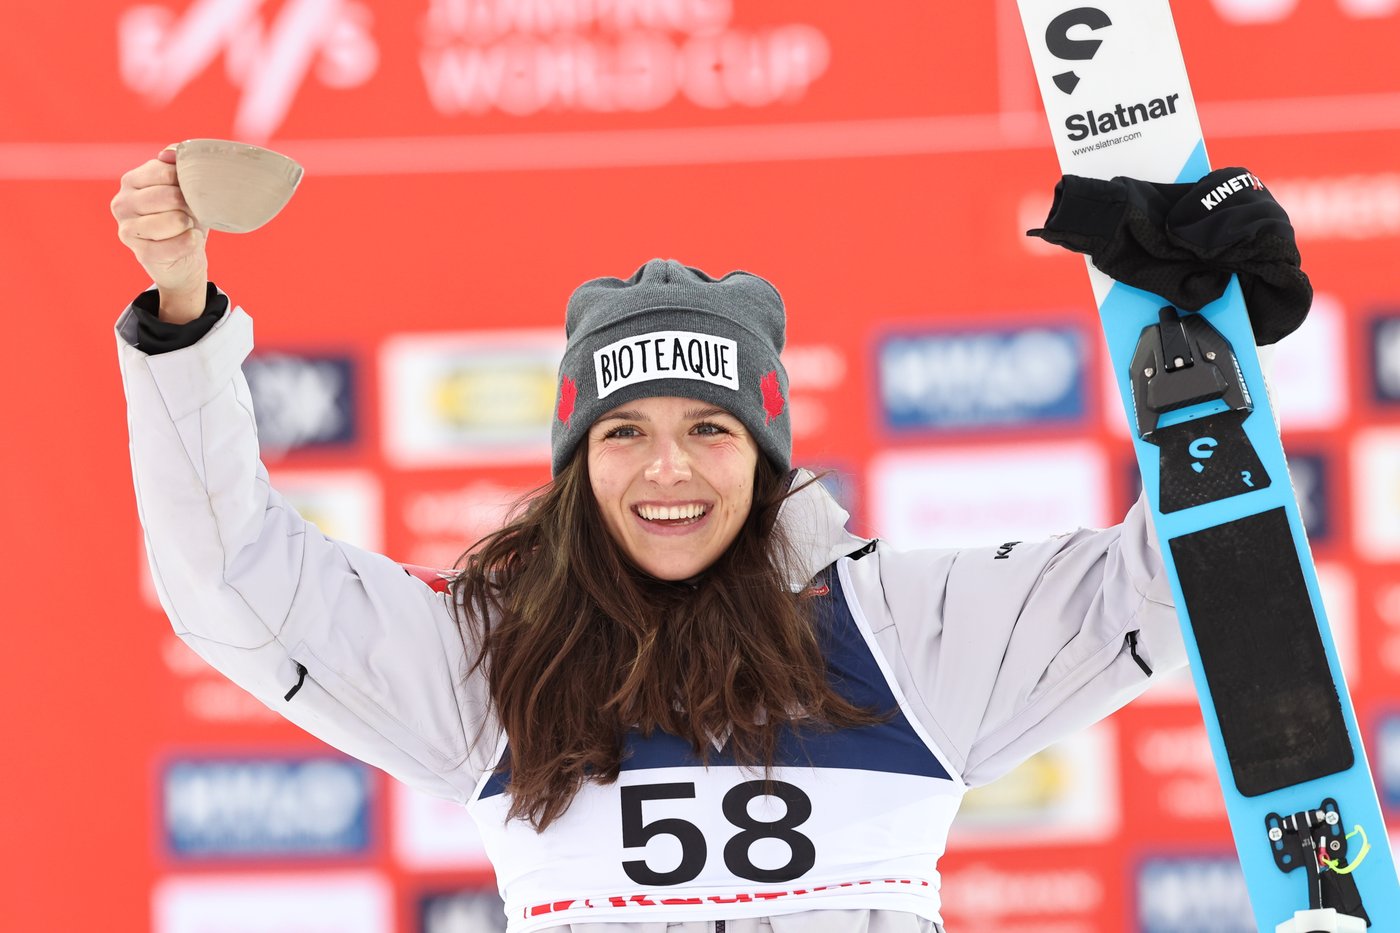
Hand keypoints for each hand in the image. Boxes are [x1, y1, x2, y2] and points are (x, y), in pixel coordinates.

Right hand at [111, 148, 208, 323]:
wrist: (185, 254)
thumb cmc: (185, 213)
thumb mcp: (184, 185)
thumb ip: (178, 162)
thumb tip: (170, 153)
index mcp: (132, 180)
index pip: (165, 172)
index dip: (187, 182)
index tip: (193, 191)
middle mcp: (122, 202)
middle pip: (169, 196)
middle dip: (190, 205)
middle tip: (193, 211)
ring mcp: (127, 228)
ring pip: (170, 221)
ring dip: (189, 224)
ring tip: (189, 225)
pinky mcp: (139, 252)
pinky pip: (171, 246)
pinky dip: (188, 244)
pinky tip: (192, 240)